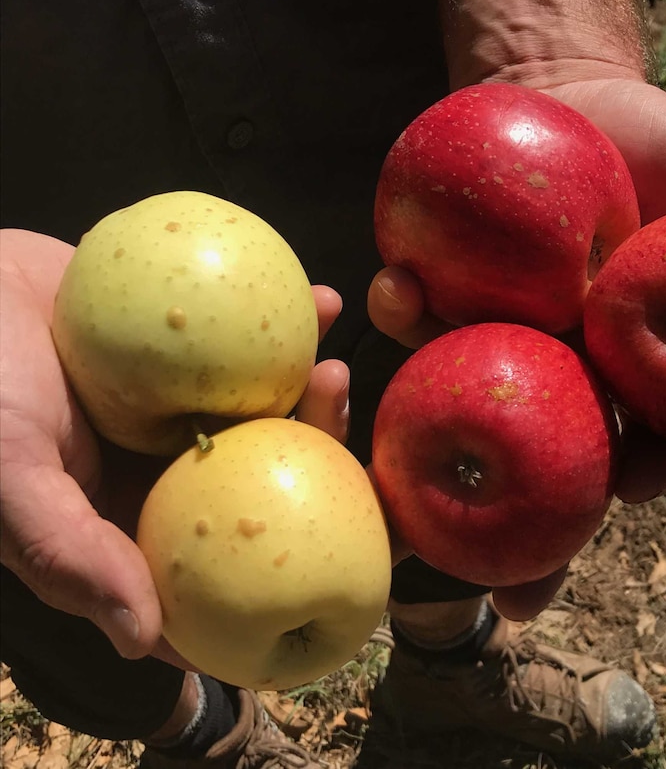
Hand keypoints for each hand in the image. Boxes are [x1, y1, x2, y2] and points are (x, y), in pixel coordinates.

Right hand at [0, 229, 345, 663]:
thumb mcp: (8, 473)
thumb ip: (67, 552)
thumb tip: (146, 642)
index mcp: (141, 520)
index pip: (225, 569)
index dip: (293, 574)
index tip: (355, 547)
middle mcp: (174, 471)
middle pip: (268, 481)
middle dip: (317, 455)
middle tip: (337, 412)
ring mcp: (186, 410)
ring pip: (270, 412)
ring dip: (311, 391)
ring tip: (333, 361)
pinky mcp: (192, 356)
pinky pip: (252, 344)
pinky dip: (287, 325)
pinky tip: (319, 298)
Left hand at [367, 72, 665, 619]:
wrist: (561, 96)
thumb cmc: (648, 140)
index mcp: (631, 356)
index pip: (647, 430)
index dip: (642, 467)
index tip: (633, 489)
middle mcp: (559, 361)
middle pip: (551, 455)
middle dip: (533, 522)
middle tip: (510, 580)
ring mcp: (494, 333)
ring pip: (467, 393)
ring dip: (438, 410)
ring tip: (414, 424)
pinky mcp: (440, 291)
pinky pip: (416, 308)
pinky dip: (402, 302)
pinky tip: (391, 285)